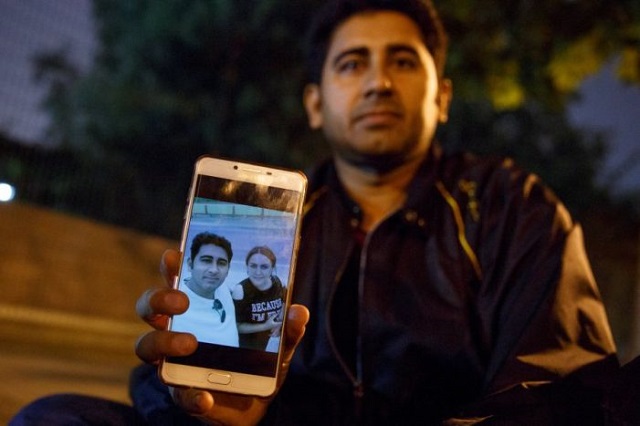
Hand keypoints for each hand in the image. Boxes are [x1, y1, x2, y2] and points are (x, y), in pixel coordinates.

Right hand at [135, 249, 308, 424]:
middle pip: (150, 308)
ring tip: (189, 343)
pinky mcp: (182, 393)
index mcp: (200, 310)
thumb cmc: (255, 362)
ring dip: (164, 341)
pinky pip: (179, 395)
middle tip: (182, 302)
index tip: (174, 256)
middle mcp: (178, 331)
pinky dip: (191, 396)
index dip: (172, 267)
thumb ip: (287, 328)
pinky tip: (206, 397)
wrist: (253, 404)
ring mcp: (174, 362)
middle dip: (159, 299)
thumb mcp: (277, 343)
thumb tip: (298, 312)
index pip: (178, 281)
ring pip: (147, 346)